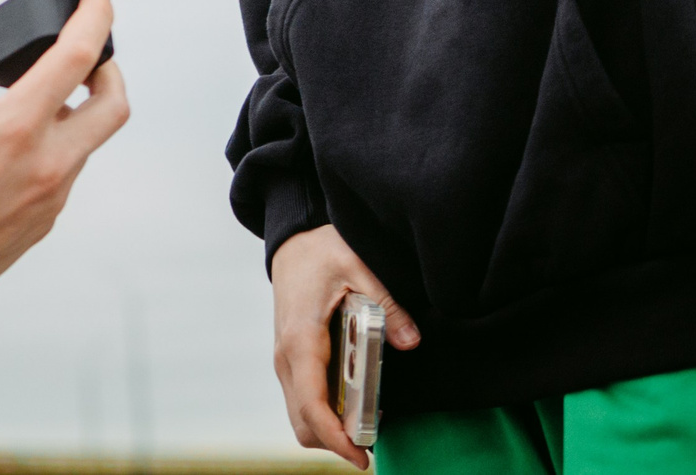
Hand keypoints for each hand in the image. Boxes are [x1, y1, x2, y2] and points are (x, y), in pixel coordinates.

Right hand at [0, 0, 130, 435]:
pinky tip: (15, 146)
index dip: (97, 18)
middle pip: (114, 105)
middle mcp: (46, 165)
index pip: (79, 58)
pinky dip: (54, 147)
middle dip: (109, 69)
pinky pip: (64, 174)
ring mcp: (50, 200)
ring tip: (35, 98)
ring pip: (86, 142)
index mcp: (14, 129)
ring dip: (75, 113)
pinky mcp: (43, 225)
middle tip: (85, 53)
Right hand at [270, 224, 421, 467]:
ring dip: (330, 431)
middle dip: (335, 442)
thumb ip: (385, 304)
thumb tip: (410, 340)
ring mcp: (285, 361)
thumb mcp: (357, 265)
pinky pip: (303, 402)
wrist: (291, 241)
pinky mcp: (291, 361)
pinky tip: (353, 405)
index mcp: (301, 341)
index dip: (337, 439)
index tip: (363, 457)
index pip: (313, 406)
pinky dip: (324, 415)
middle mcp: (286, 358)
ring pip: (301, 418)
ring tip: (366, 426)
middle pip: (303, 423)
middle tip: (372, 443)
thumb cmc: (319, 251)